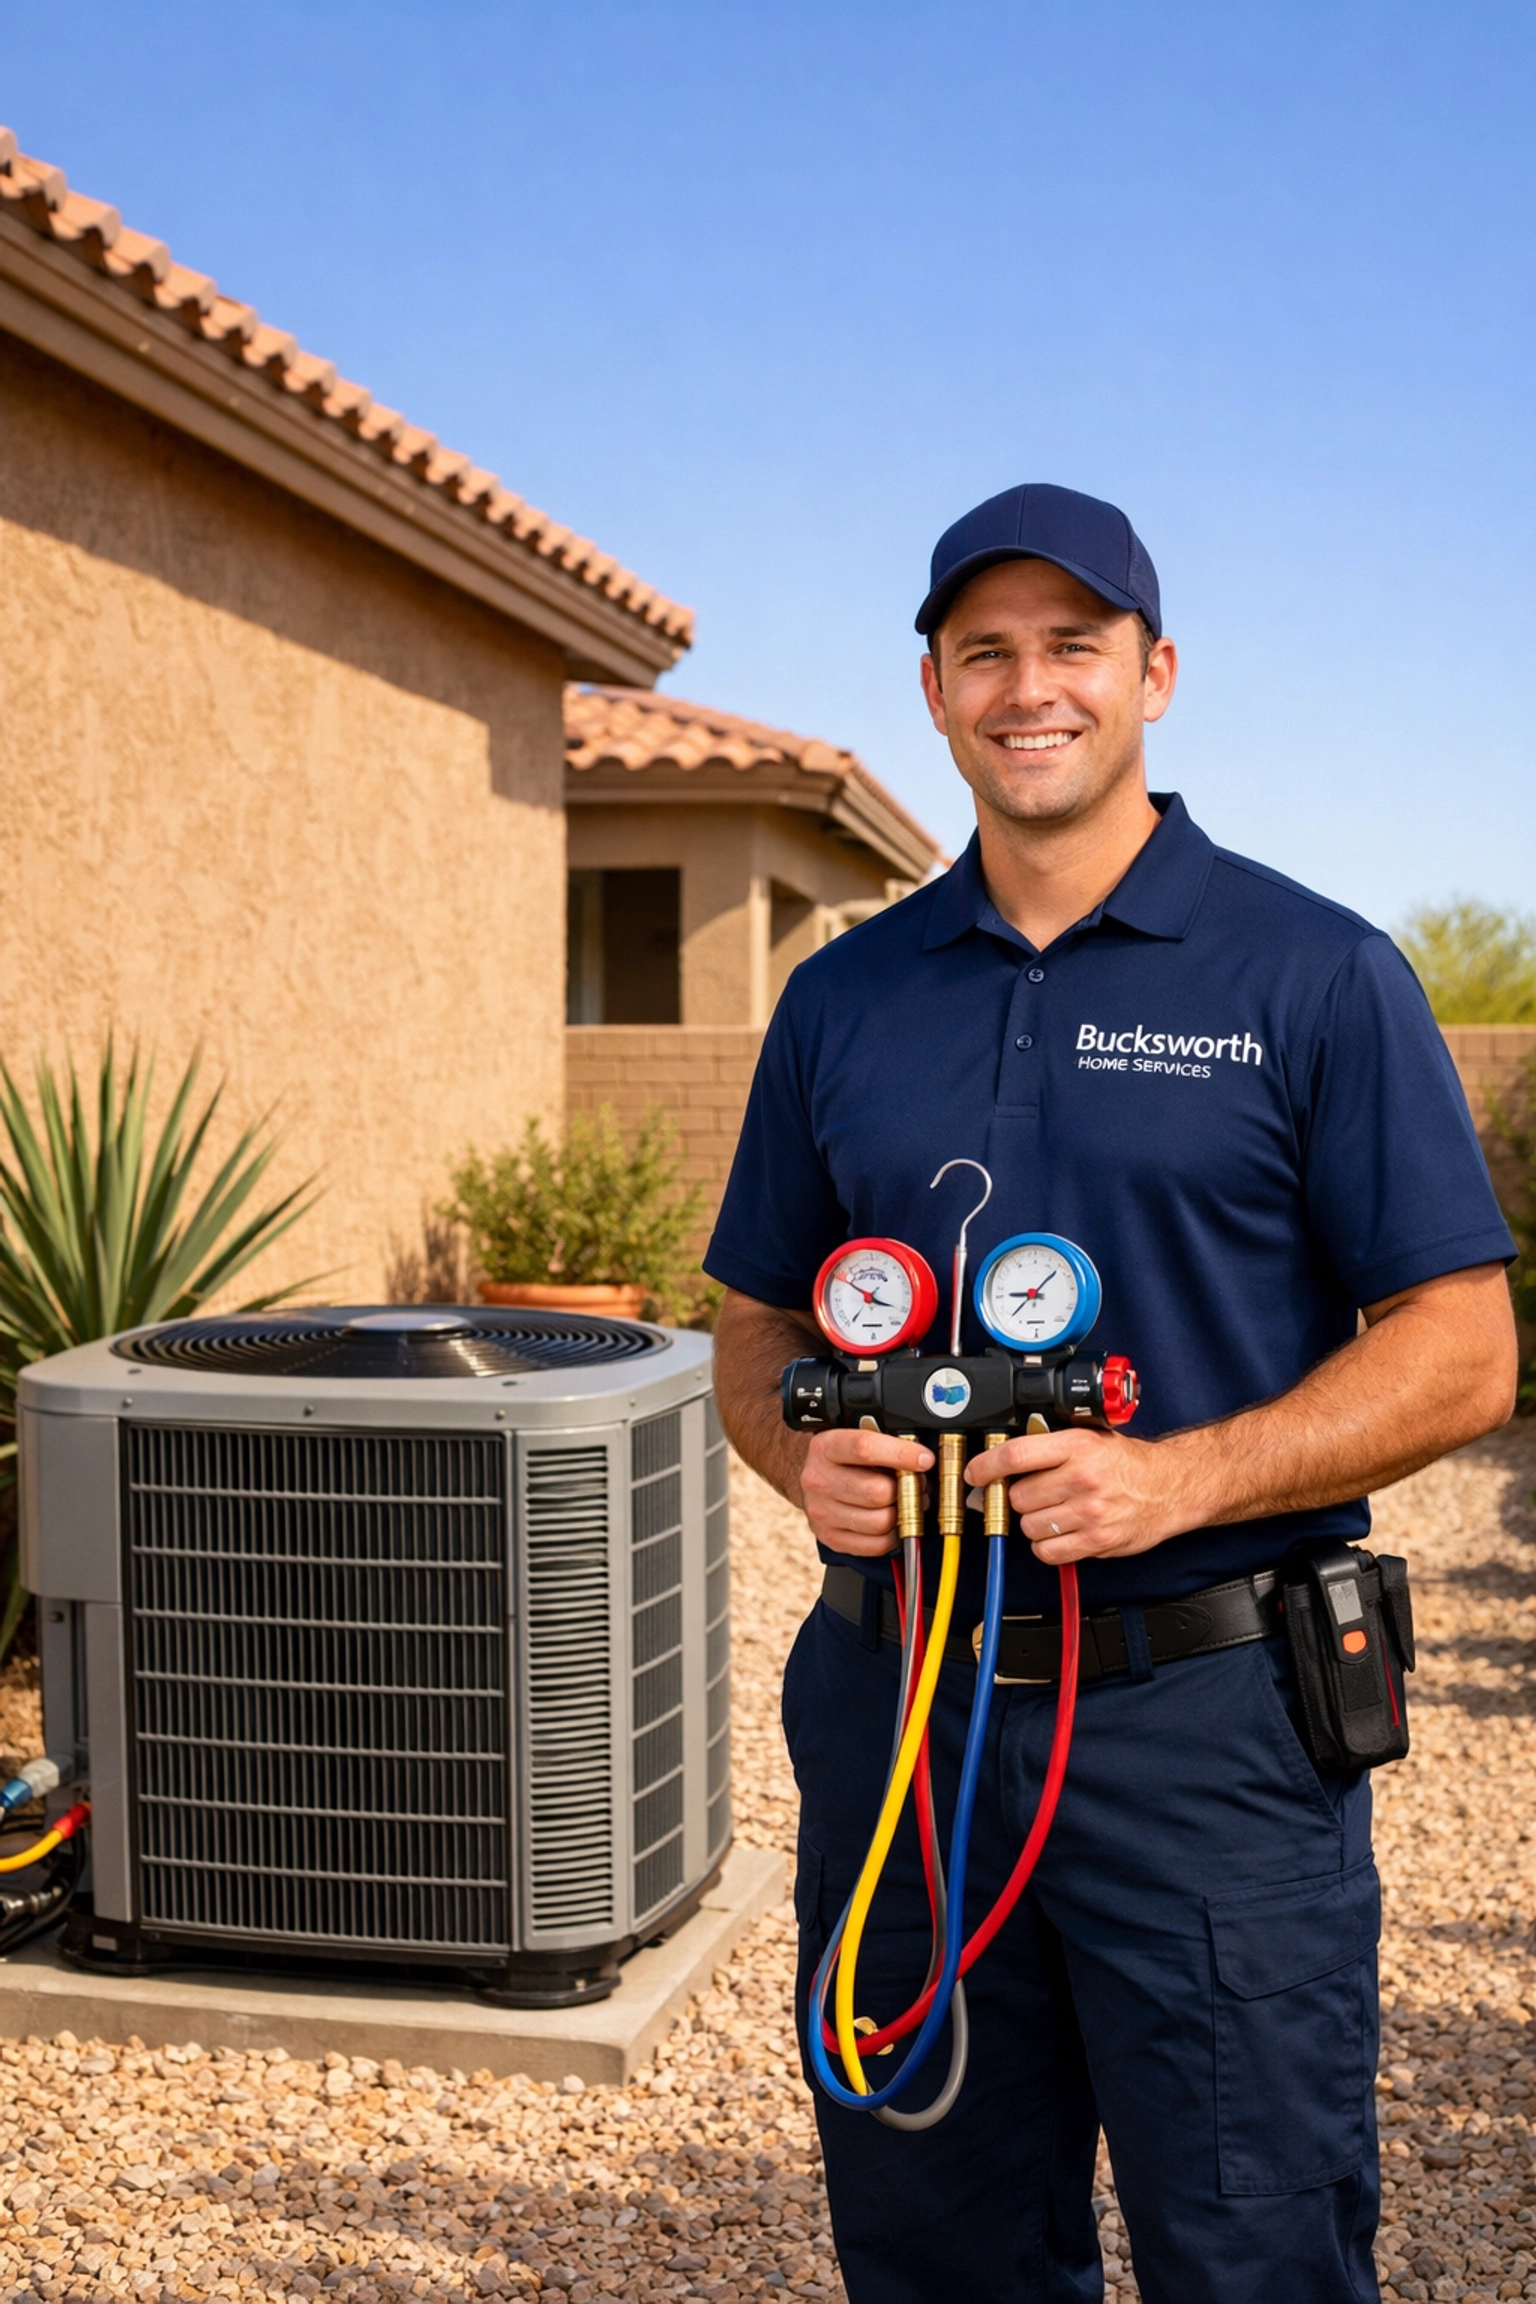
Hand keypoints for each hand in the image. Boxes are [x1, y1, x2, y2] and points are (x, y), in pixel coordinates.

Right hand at [800, 1427, 934, 1557]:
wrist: (812, 1477)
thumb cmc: (843, 1457)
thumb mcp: (855, 1434)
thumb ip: (885, 1440)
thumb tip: (922, 1456)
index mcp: (825, 1447)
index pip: (864, 1449)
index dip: (901, 1454)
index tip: (925, 1459)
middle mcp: (819, 1480)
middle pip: (877, 1492)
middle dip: (907, 1489)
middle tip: (918, 1483)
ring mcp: (822, 1512)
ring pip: (881, 1521)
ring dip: (903, 1514)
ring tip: (907, 1502)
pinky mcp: (831, 1537)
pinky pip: (877, 1545)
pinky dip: (894, 1535)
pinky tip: (893, 1519)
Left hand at [964, 1428, 1186, 1564]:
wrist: (1168, 1487)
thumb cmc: (1126, 1463)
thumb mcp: (1088, 1437)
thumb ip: (1049, 1444)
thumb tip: (1003, 1458)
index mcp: (1077, 1446)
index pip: (1016, 1455)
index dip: (987, 1466)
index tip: (975, 1473)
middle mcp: (1082, 1478)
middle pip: (1018, 1496)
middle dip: (1020, 1496)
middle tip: (1037, 1492)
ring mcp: (1089, 1512)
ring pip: (1029, 1525)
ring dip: (1034, 1521)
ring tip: (1055, 1510)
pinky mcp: (1096, 1541)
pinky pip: (1047, 1551)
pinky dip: (1047, 1545)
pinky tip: (1061, 1531)